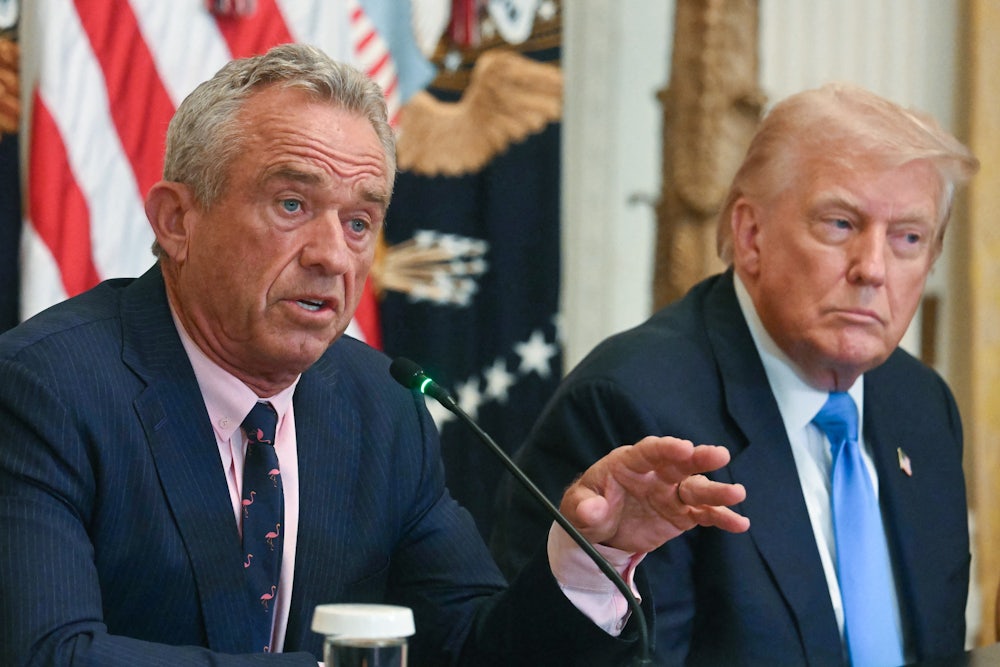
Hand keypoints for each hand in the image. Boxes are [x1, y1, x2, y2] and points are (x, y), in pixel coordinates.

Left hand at [559, 436, 748, 553]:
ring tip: (737, 493)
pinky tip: (740, 523)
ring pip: (697, 488)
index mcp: (630, 462)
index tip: (683, 448)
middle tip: (719, 455)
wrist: (602, 530)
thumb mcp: (577, 507)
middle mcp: (656, 473)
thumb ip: (584, 507)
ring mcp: (672, 493)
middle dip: (700, 459)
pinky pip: (704, 514)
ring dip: (717, 491)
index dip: (666, 448)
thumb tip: (592, 510)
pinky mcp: (682, 513)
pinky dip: (721, 517)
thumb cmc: (589, 507)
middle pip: (681, 463)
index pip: (650, 451)